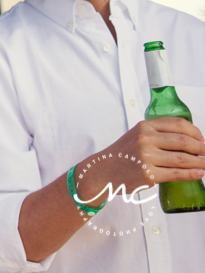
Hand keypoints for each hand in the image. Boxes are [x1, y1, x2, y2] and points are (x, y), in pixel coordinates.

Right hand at [77, 118, 204, 204]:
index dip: (196, 133)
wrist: (103, 171)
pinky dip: (192, 174)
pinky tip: (199, 173)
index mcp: (144, 126)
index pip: (178, 124)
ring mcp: (146, 157)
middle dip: (202, 148)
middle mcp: (145, 139)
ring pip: (183, 159)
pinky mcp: (148, 174)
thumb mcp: (137, 136)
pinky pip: (177, 174)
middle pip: (184, 141)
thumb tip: (189, 140)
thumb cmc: (123, 154)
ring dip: (201, 162)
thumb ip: (158, 134)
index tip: (202, 140)